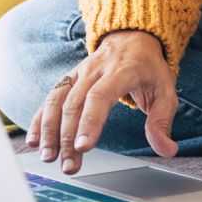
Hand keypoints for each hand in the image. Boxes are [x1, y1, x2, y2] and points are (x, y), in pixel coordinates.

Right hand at [27, 29, 178, 173]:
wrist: (133, 36)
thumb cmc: (149, 68)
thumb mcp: (165, 90)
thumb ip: (162, 121)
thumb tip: (166, 149)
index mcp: (122, 70)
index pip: (101, 96)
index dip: (90, 121)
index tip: (83, 147)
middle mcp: (96, 69)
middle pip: (75, 103)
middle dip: (68, 137)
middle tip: (69, 165)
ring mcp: (79, 72)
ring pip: (58, 99)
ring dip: (49, 130)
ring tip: (48, 157)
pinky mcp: (69, 78)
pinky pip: (51, 97)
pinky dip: (39, 119)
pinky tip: (35, 141)